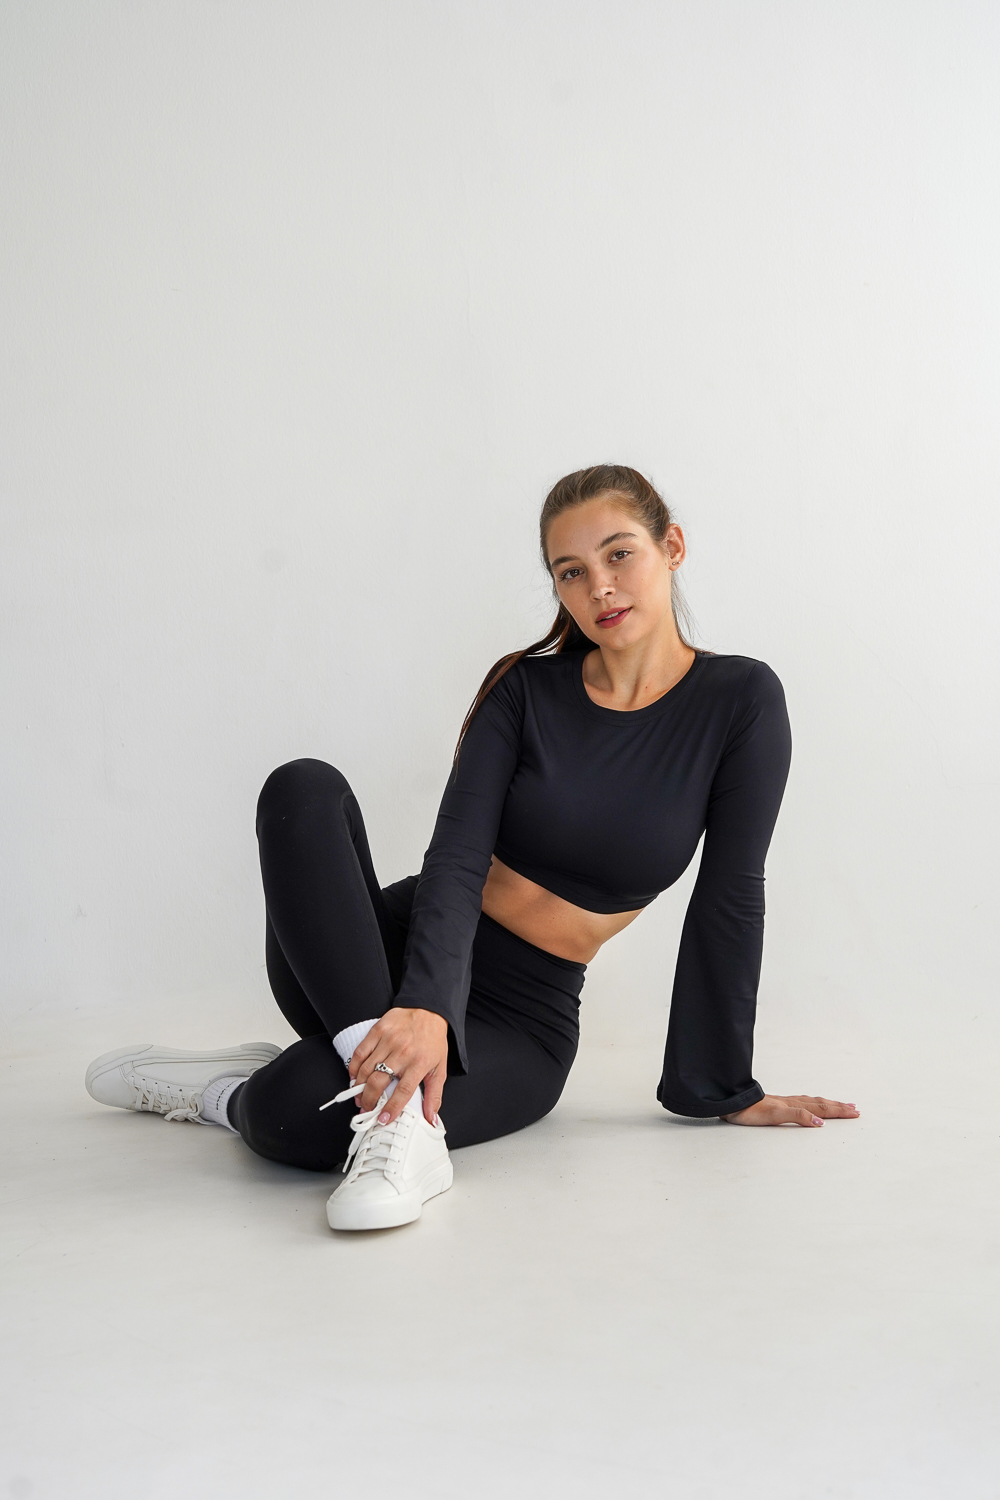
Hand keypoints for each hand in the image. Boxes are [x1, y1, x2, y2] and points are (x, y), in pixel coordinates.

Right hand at [348, 1008, 448, 1126]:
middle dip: (369, 1101)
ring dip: (359, 1088)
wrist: (428, 1010)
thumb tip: (432, 1119)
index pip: (402, 1092)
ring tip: (359, 1097)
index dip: (391, 1108)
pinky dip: (353, 1068)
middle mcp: (402, 1052)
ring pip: (366, 1070)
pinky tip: (354, 1077)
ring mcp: (388, 1041)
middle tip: (367, 1110)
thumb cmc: (433, 1040)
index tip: (383, 1119)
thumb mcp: (439, 1069)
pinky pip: (360, 1053)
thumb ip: (435, 1096)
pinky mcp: (377, 1031)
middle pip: (378, 1082)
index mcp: (419, 1063)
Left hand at [721, 1093, 859, 1126]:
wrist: (733, 1103)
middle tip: (855, 1109)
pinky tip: (812, 1107)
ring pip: (813, 1102)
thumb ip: (798, 1117)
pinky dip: (814, 1105)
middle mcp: (793, 1102)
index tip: (855, 1113)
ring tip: (840, 1104)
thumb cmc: (751, 1111)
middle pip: (821, 1104)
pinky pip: (803, 1103)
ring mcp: (786, 1103)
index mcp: (795, 1106)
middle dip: (839, 1107)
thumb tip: (820, 1123)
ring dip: (829, 1104)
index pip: (822, 1109)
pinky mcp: (778, 1105)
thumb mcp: (776, 1116)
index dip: (839, 1111)